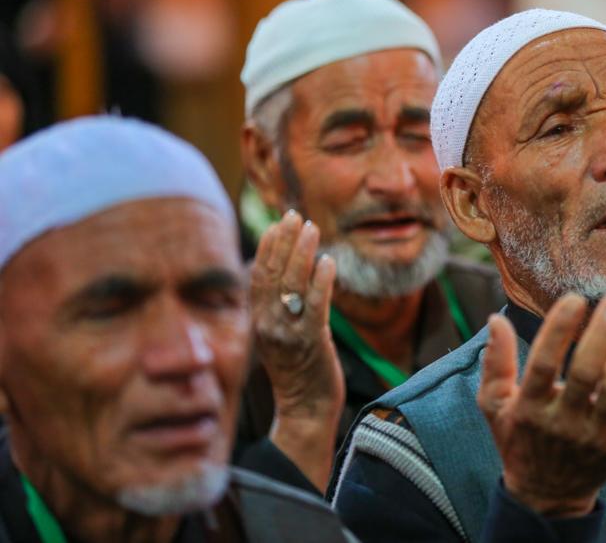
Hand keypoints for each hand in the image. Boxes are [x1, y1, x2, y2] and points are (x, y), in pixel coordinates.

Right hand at [250, 210, 344, 489]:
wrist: (305, 410)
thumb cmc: (296, 369)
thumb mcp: (279, 334)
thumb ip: (277, 306)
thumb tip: (283, 272)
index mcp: (258, 321)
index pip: (257, 277)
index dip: (267, 248)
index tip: (278, 223)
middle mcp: (268, 325)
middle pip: (272, 274)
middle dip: (284, 241)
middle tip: (295, 215)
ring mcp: (289, 334)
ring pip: (292, 285)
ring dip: (302, 253)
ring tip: (312, 228)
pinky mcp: (312, 343)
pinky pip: (316, 306)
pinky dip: (321, 282)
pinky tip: (328, 261)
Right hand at [477, 293, 605, 517]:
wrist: (547, 496)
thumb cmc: (519, 439)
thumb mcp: (495, 406)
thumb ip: (495, 363)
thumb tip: (497, 319)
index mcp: (528, 409)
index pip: (543, 364)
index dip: (559, 330)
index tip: (575, 298)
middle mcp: (561, 423)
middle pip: (585, 372)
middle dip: (602, 332)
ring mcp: (593, 435)